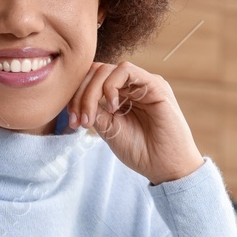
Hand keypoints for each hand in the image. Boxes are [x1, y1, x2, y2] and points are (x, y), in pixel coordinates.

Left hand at [65, 61, 204, 184]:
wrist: (165, 167)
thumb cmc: (140, 151)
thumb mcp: (108, 130)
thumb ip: (95, 111)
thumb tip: (76, 98)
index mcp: (120, 95)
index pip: (91, 80)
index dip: (76, 96)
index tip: (72, 121)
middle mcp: (131, 86)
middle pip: (95, 72)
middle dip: (80, 95)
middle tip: (78, 121)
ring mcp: (143, 83)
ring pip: (107, 69)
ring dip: (91, 92)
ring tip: (92, 118)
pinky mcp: (155, 84)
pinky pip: (126, 70)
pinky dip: (111, 86)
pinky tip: (112, 107)